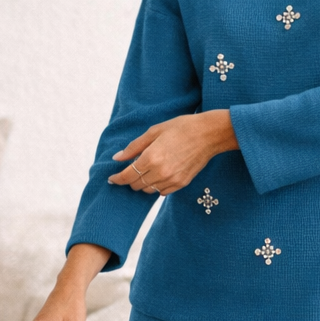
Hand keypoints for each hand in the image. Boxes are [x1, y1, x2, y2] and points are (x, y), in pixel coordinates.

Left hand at [108, 109, 237, 194]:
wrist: (208, 134)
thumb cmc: (181, 128)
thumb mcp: (154, 132)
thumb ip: (134, 147)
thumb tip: (117, 158)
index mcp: (151, 157)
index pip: (127, 175)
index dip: (117, 178)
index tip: (112, 178)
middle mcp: (160, 172)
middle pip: (136, 185)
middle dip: (129, 180)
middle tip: (129, 172)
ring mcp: (172, 180)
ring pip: (148, 190)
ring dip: (143, 184)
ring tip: (145, 172)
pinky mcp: (181, 184)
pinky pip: (162, 192)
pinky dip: (156, 186)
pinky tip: (158, 175)